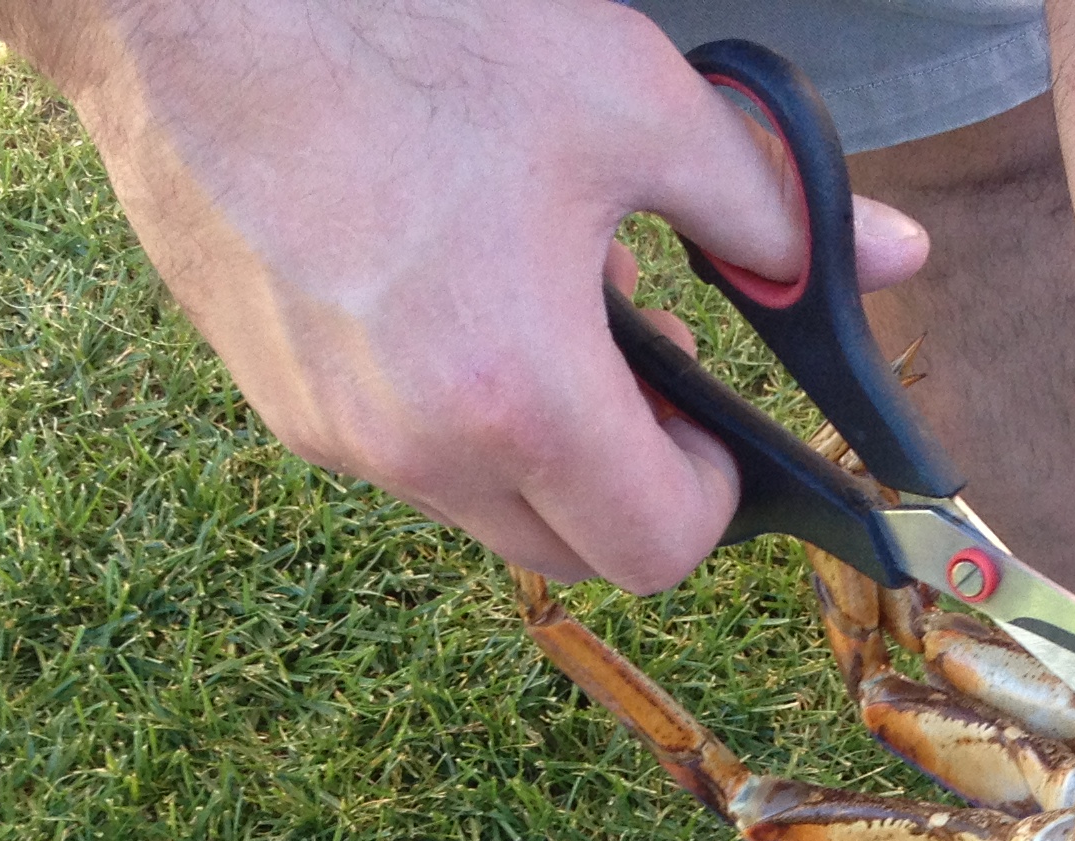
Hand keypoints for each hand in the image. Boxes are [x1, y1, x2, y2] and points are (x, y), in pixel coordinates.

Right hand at [0, 0, 925, 590]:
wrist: (185, 4)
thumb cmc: (408, 34)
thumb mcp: (634, 103)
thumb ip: (772, 205)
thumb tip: (888, 258)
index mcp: (517, 396)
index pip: (655, 549)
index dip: (714, 499)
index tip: (717, 427)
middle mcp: (416, 448)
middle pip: (569, 551)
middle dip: (629, 483)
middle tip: (645, 362)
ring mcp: (332, 433)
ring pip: (480, 504)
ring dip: (539, 444)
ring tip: (544, 303)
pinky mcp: (275, 397)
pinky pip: (397, 450)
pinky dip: (451, 407)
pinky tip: (454, 286)